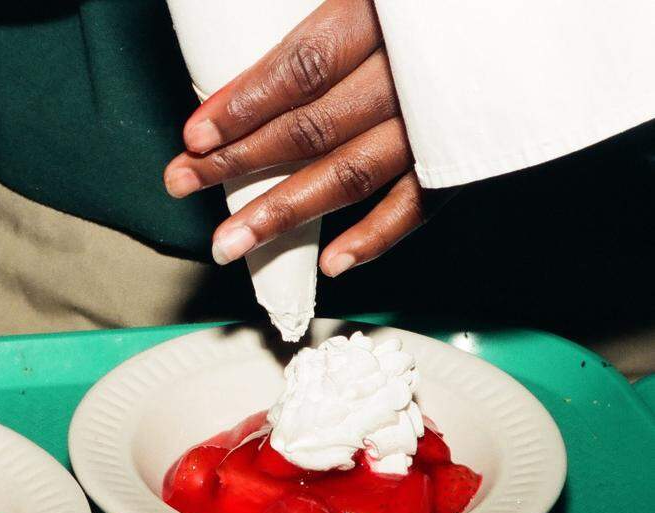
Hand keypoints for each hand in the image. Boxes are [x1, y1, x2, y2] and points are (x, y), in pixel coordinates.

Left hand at [163, 0, 444, 275]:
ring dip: (283, 213)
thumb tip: (259, 75)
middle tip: (181, 183)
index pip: (302, 67)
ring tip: (228, 243)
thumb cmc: (440, 6)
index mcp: (388, 18)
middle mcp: (413, 78)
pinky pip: (419, 206)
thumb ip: (331, 26)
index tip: (194, 135)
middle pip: (312, 127)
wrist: (555, 16)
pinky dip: (375, 237)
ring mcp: (441, 125)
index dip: (242, 103)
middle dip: (238, 161)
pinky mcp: (467, 159)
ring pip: (352, 176)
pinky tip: (330, 262)